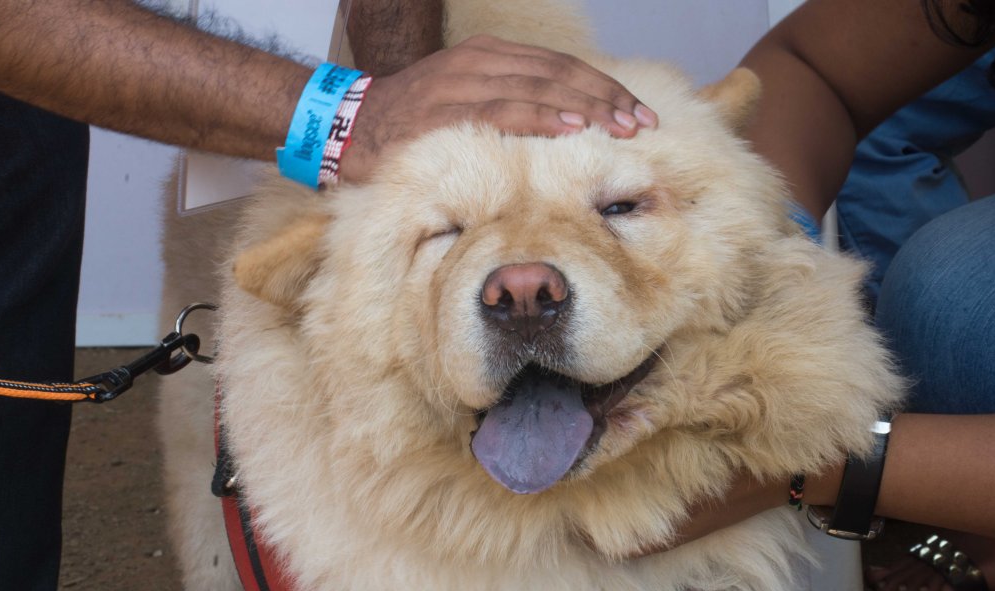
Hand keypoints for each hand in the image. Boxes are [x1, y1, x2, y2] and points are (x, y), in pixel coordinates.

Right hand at [339, 34, 657, 181]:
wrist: (351, 126)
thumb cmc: (416, 125)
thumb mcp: (469, 104)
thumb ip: (511, 108)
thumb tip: (563, 130)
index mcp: (492, 56)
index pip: (562, 68)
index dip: (604, 88)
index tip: (638, 112)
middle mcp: (482, 61)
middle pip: (561, 73)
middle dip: (607, 98)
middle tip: (643, 122)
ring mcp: (465, 81)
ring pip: (540, 86)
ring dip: (587, 107)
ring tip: (623, 125)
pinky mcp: (448, 108)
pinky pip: (504, 108)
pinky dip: (542, 116)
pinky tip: (573, 125)